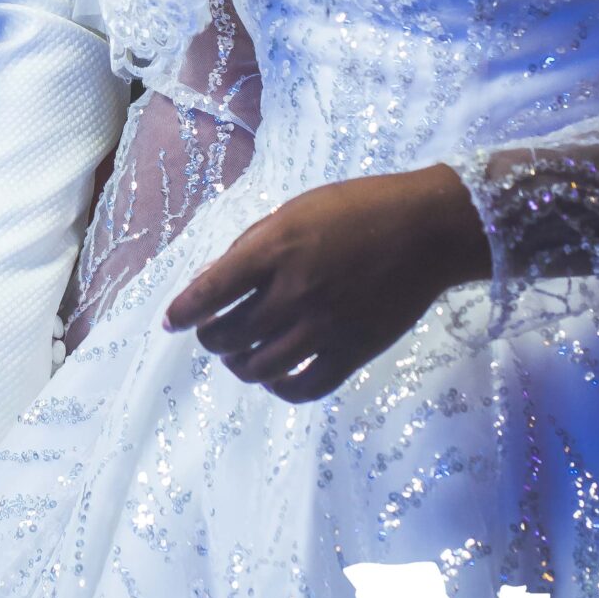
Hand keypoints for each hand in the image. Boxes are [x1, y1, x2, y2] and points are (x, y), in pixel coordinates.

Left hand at [163, 164, 489, 400]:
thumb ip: (253, 244)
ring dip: (239, 366)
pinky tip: (276, 379)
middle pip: (229, 335)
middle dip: (211, 339)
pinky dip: (281, 389)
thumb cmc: (358, 208)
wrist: (427, 229)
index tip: (171, 322)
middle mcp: (294, 290)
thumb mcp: (295, 210)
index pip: (211, 290)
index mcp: (275, 248)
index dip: (183, 311)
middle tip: (212, 335)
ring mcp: (325, 326)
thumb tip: (214, 279)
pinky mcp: (354, 352)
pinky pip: (305, 388)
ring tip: (239, 357)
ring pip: (260, 368)